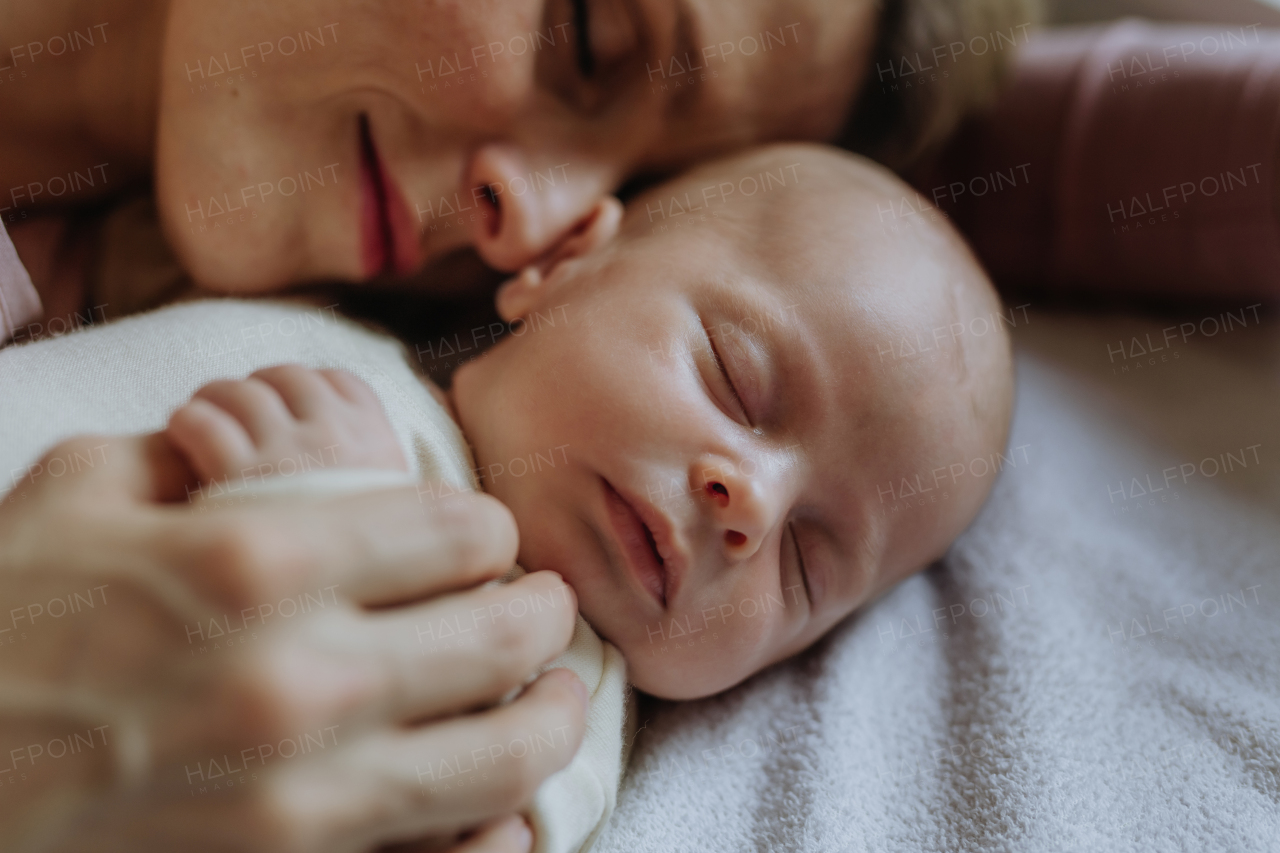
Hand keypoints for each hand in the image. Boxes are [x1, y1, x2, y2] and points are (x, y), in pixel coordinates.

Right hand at [0, 433, 585, 851]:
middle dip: (545, 614)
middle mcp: (298, 676)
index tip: (486, 541)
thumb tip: (273, 437)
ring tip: (561, 696)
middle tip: (548, 606)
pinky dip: (501, 829)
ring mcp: (301, 791)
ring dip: (554, 718)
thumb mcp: (77, 492)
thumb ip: (197, 449)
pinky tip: (508, 803)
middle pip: (501, 636)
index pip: (458, 531)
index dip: (491, 531)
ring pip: (502, 753)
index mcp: (257, 561)